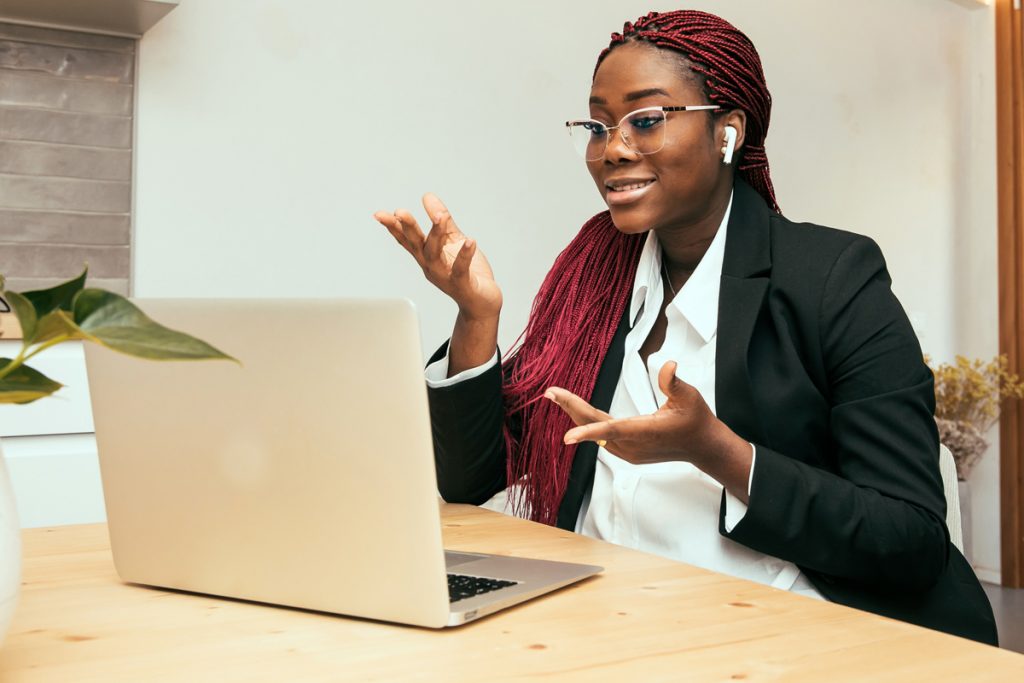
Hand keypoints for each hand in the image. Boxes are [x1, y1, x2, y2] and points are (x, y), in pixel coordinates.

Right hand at [374, 193, 501, 321]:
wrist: (483, 303)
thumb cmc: (468, 272)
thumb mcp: (453, 240)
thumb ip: (442, 220)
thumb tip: (427, 196)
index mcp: (427, 256)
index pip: (407, 240)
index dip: (393, 227)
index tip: (380, 214)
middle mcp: (431, 266)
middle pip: (416, 245)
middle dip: (408, 228)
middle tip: (399, 212)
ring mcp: (445, 276)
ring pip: (435, 255)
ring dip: (436, 235)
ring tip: (440, 217)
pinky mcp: (462, 284)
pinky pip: (461, 269)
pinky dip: (465, 255)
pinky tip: (470, 241)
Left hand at [544, 361, 752, 499]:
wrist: (703, 446)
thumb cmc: (696, 420)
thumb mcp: (689, 396)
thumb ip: (673, 382)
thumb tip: (668, 365)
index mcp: (645, 431)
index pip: (612, 430)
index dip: (589, 432)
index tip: (567, 437)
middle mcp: (633, 445)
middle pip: (595, 426)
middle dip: (571, 408)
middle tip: (550, 392)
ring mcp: (629, 452)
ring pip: (596, 432)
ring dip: (576, 415)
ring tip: (557, 397)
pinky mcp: (628, 453)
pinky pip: (602, 437)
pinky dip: (588, 424)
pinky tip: (577, 412)